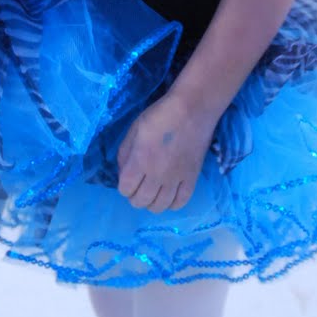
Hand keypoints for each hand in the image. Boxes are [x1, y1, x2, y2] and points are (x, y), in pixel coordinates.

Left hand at [116, 94, 213, 212]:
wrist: (192, 109)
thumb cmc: (160, 116)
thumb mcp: (134, 130)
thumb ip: (125, 153)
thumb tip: (124, 172)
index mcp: (140, 161)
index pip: (126, 189)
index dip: (124, 187)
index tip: (127, 180)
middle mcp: (157, 175)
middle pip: (141, 201)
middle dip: (135, 197)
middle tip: (138, 187)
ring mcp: (176, 179)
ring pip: (160, 206)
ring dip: (152, 203)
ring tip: (152, 192)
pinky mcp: (192, 178)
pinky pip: (181, 202)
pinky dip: (172, 204)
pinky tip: (168, 196)